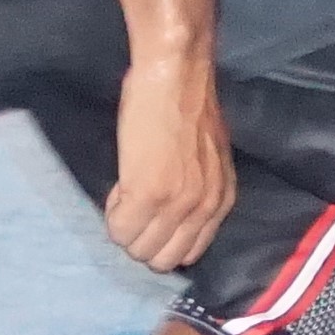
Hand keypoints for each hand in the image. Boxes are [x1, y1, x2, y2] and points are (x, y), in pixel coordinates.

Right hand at [104, 45, 234, 270]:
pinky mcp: (148, 194)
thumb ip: (198, 190)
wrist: (176, 74)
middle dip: (142, 239)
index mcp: (222, 200)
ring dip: (125, 228)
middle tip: (134, 206)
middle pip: (162, 260)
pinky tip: (120, 185)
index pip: (188, 252)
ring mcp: (177, 204)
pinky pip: (118, 229)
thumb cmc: (187, 105)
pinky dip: (112, 213)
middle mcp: (205, 209)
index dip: (162, 235)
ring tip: (126, 193)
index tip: (152, 210)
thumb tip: (173, 215)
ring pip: (138, 250)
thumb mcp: (206, 159)